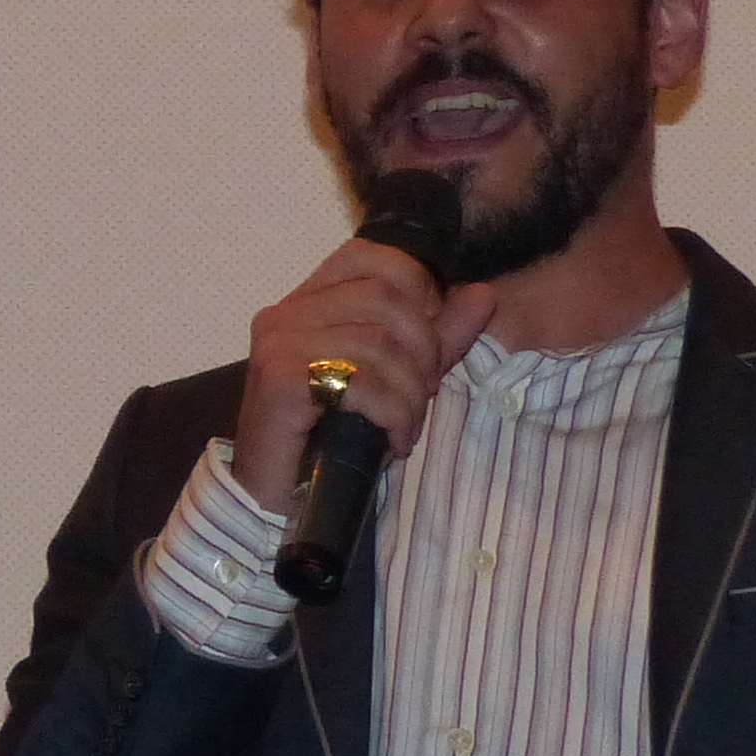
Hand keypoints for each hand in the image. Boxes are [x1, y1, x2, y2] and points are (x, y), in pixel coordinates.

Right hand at [235, 235, 499, 516]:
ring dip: (410, 393)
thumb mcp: (393, 377)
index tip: (428, 336)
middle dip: (423, 350)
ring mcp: (278, 345)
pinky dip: (393, 414)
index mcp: (305, 303)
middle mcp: (285, 314)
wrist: (273, 499)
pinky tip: (393, 440)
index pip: (367, 256)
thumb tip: (482, 294)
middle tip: (421, 394)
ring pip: (380, 343)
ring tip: (405, 424)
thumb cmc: (328, 439)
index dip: (414, 285)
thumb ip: (434, 336)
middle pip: (384, 299)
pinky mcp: (280, 381)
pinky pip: (363, 383)